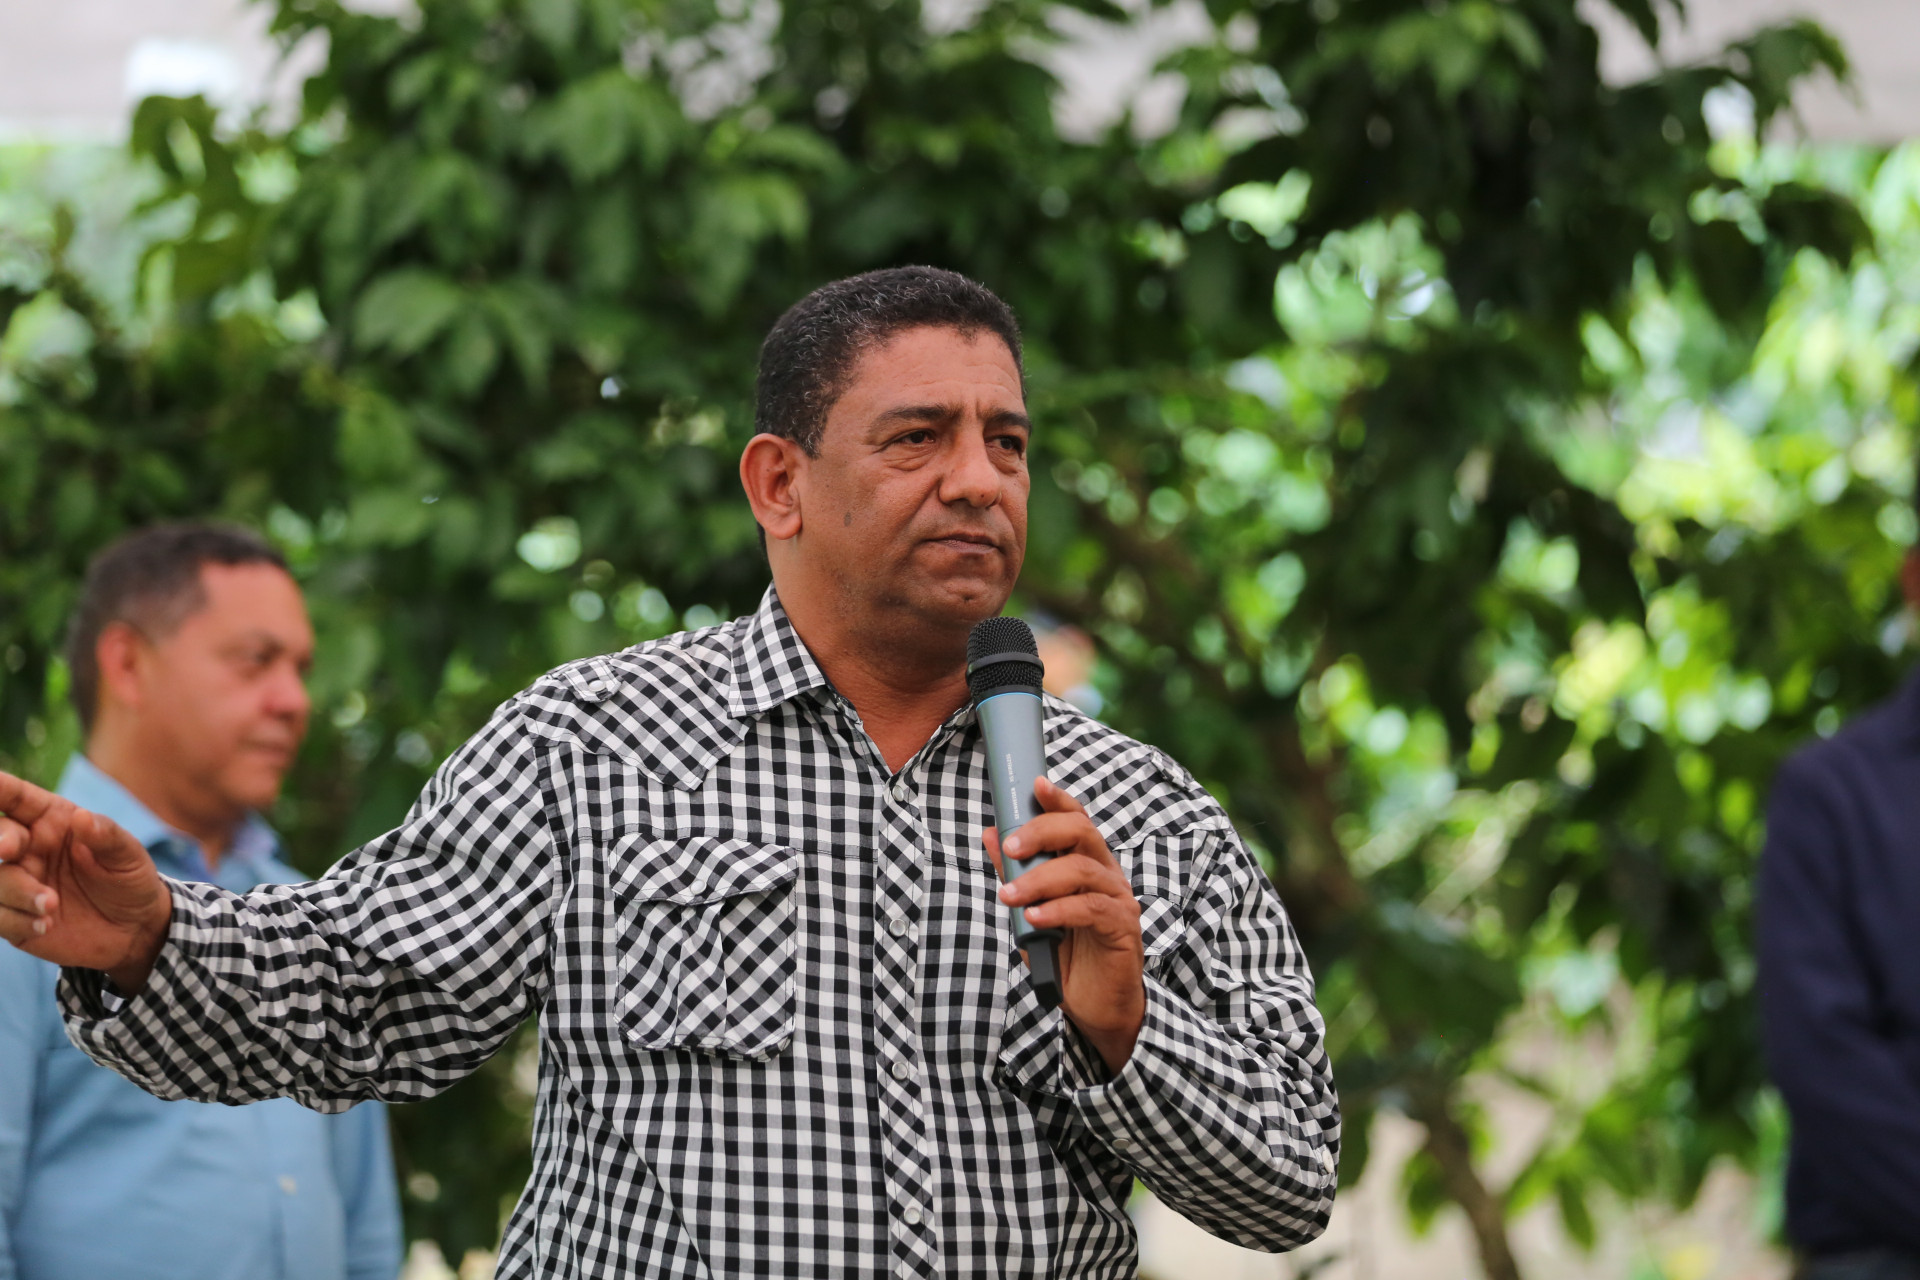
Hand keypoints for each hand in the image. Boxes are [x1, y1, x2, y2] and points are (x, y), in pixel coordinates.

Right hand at [0, 770, 171, 992]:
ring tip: (51, 904)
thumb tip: (81, 817)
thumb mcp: (129, 856)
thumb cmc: (129, 879)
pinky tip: (47, 925)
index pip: (16, 798)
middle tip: (9, 848)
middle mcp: (28, 848)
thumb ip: (107, 836)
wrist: (134, 928)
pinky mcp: (13, 918)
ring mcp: (18, 882)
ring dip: (17, 891)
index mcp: (51, 821)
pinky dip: (16, 921)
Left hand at [984, 776, 1144, 1074]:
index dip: (1059, 800)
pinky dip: (1059, 911)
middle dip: (1043, 833)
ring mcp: (1119, 900)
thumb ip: (1014, 873)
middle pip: (1082, 833)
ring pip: (1082, 871)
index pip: (1077, 820)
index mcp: (1087, 863)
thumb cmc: (1065, 954)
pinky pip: (1091, 909)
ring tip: (1009, 895)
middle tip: (1011, 846)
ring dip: (1040, 880)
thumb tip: (989, 835)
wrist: (1095, 1005)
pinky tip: (1033, 919)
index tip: (1036, 785)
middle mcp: (1107, 874)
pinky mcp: (1123, 928)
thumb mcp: (1030, 910)